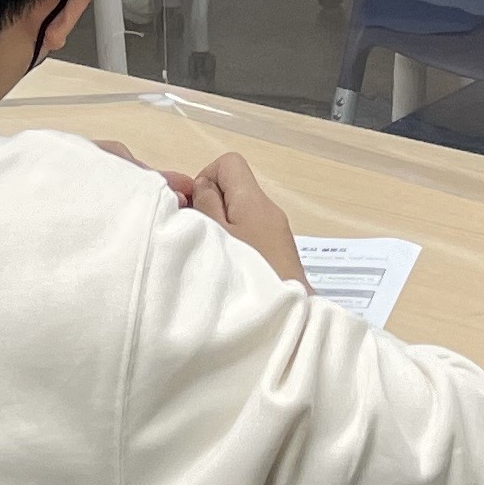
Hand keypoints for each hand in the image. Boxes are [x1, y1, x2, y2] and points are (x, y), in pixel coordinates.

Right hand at [183, 148, 305, 288]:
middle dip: (211, 208)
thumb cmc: (245, 275)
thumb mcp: (214, 236)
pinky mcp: (281, 257)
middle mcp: (270, 212)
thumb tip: (205, 185)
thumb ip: (205, 204)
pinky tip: (229, 273)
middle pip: (235, 190)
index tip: (194, 211)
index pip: (229, 163)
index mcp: (254, 200)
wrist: (289, 321)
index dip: (206, 179)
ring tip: (213, 260)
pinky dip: (237, 247)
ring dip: (223, 232)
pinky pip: (253, 237)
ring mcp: (278, 235)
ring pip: (242, 216)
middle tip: (200, 239)